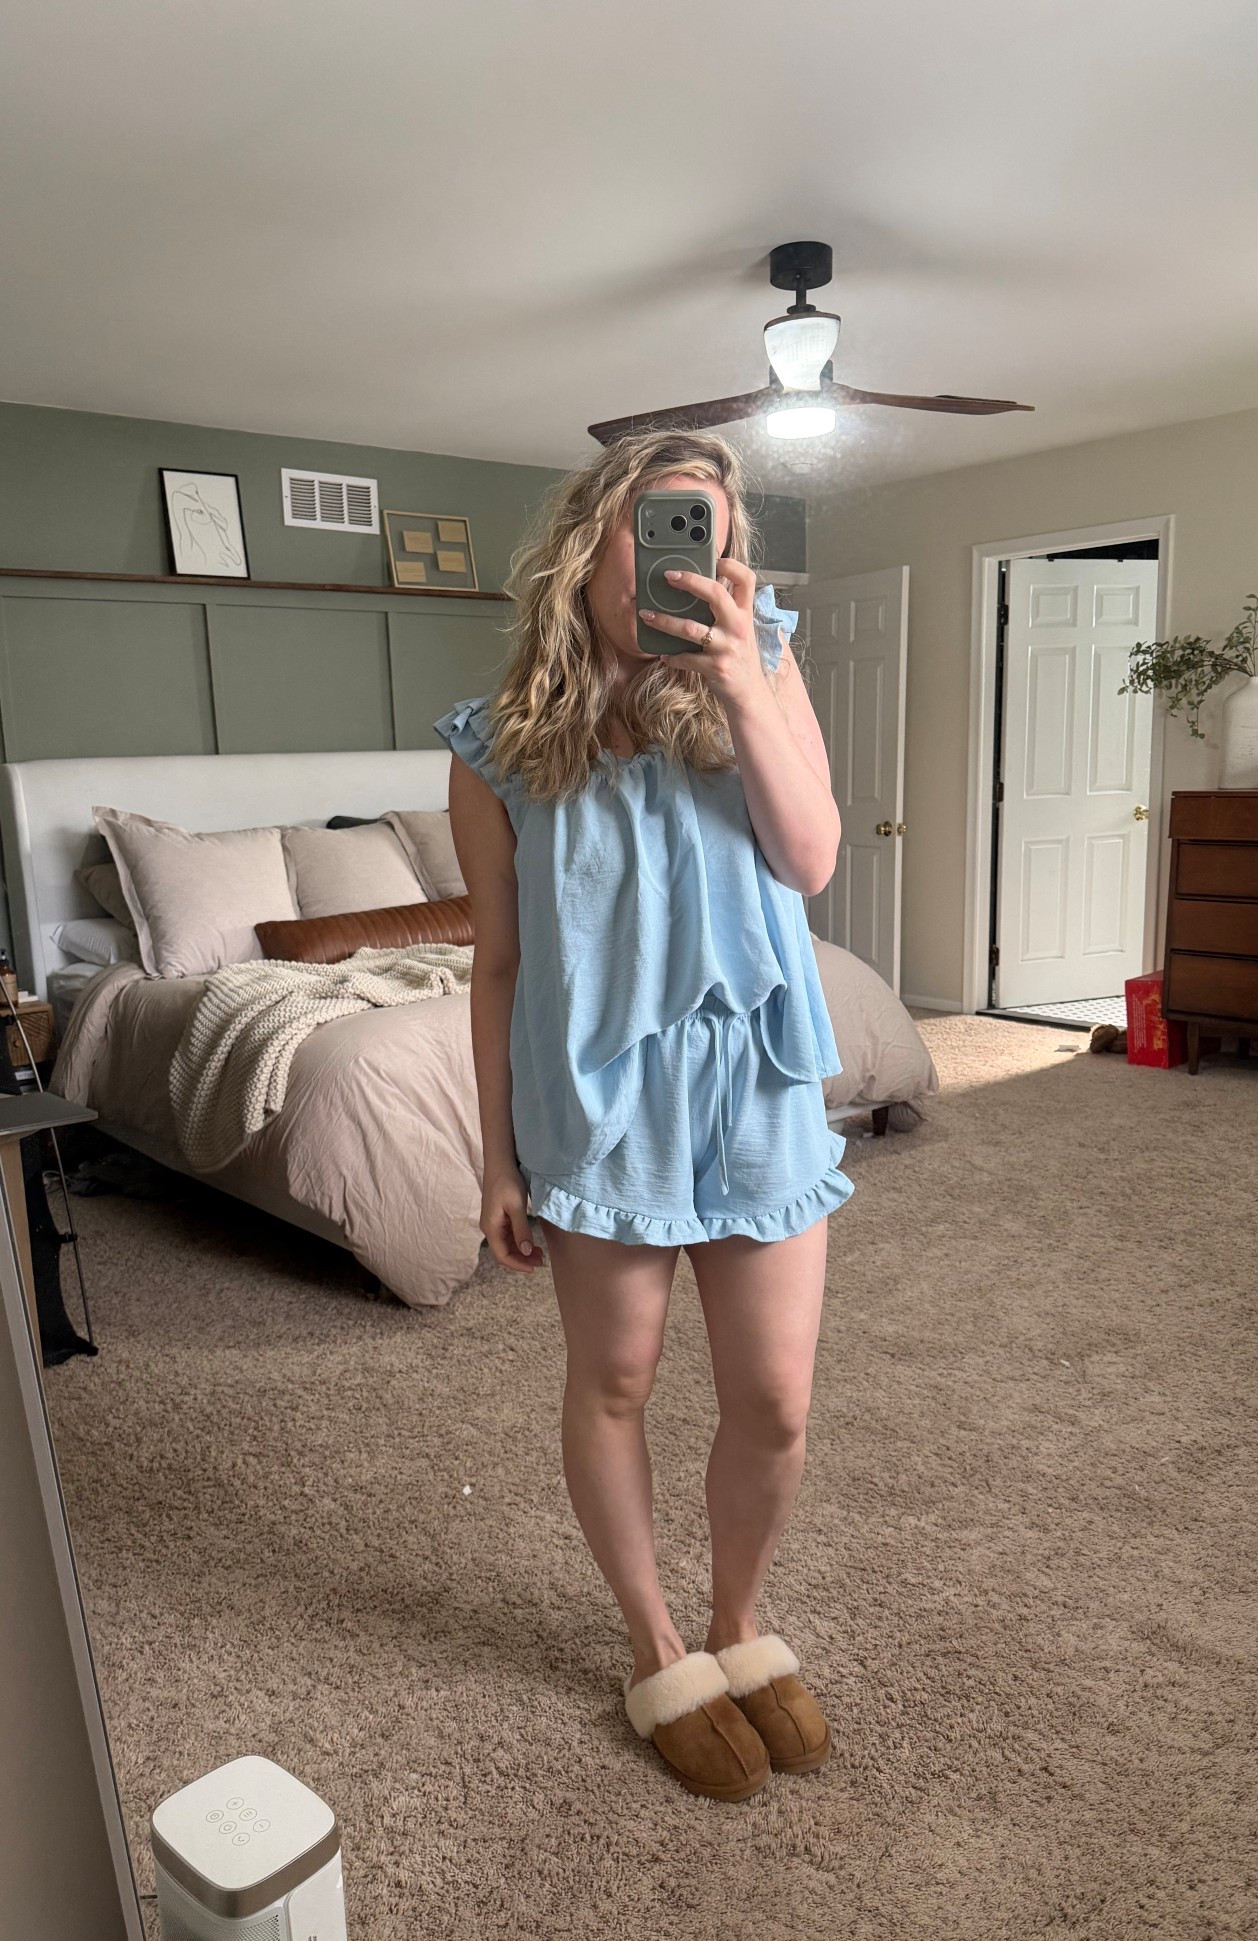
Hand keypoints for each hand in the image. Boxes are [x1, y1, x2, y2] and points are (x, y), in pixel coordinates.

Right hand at [481, 1164, 546, 1272]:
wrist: (500, 1163)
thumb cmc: (507, 1182)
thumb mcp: (517, 1206)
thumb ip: (521, 1230)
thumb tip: (526, 1252)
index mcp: (491, 1228)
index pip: (502, 1255)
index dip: (518, 1265)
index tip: (534, 1268)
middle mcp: (490, 1228)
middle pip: (504, 1252)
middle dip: (522, 1260)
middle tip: (542, 1261)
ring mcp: (493, 1223)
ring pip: (507, 1245)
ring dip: (522, 1252)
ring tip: (540, 1254)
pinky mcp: (498, 1218)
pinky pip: (508, 1236)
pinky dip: (520, 1242)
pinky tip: (532, 1242)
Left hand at [638, 555, 763, 702]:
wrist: (749, 694)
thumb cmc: (739, 658)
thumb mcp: (740, 630)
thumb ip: (725, 611)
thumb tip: (695, 591)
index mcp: (745, 614)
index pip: (747, 580)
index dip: (732, 565)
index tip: (714, 558)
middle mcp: (738, 627)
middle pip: (716, 594)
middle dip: (690, 582)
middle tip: (668, 575)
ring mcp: (727, 647)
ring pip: (690, 628)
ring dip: (664, 621)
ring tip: (646, 615)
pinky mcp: (715, 668)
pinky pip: (685, 658)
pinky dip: (671, 657)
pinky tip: (664, 655)